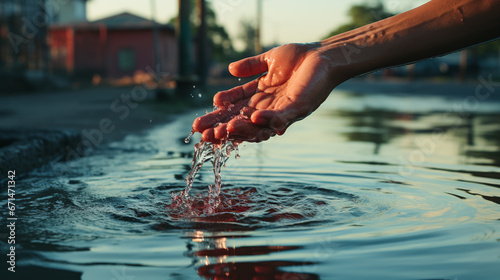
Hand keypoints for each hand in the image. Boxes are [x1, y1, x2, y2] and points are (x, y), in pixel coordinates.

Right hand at [192, 43, 341, 142]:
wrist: (324, 54)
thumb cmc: (299, 57)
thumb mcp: (269, 61)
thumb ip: (250, 66)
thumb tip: (229, 69)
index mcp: (260, 97)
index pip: (233, 109)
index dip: (216, 117)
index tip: (197, 125)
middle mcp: (269, 108)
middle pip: (241, 121)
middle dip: (222, 129)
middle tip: (203, 136)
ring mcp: (284, 111)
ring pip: (259, 126)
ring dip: (242, 129)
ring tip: (223, 131)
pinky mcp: (299, 108)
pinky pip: (282, 117)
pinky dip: (269, 119)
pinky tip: (255, 117)